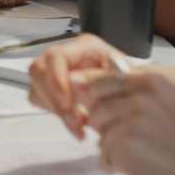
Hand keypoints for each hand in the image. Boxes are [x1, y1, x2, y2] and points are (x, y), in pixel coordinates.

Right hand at [29, 33, 174, 138]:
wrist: (137, 100)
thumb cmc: (133, 86)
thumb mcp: (122, 81)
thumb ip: (98, 81)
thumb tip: (73, 84)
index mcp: (85, 47)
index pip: (56, 58)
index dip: (57, 81)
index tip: (68, 107)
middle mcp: (67, 55)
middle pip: (38, 70)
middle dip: (54, 100)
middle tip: (74, 122)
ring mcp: (57, 70)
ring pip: (36, 85)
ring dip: (54, 109)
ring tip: (77, 126)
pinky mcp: (54, 87)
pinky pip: (40, 97)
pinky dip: (54, 112)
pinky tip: (74, 123)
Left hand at [82, 71, 174, 174]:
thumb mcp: (174, 104)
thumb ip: (140, 96)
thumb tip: (97, 93)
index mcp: (152, 82)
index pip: (103, 83)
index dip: (103, 101)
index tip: (110, 113)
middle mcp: (138, 99)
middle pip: (96, 111)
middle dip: (105, 127)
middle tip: (130, 142)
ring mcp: (130, 125)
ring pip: (100, 137)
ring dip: (113, 149)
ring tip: (144, 157)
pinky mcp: (125, 152)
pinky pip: (104, 159)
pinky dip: (116, 168)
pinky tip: (140, 171)